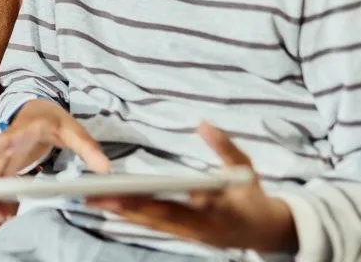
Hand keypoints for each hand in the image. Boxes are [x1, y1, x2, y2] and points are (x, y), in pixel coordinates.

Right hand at [0, 99, 109, 224]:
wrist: (38, 111)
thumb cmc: (52, 118)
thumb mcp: (72, 128)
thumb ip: (87, 147)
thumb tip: (104, 168)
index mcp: (23, 130)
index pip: (4, 139)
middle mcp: (8, 146)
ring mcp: (5, 158)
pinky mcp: (7, 168)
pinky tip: (4, 214)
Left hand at [88, 122, 297, 252]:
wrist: (266, 232)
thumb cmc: (253, 196)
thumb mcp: (246, 169)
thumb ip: (225, 148)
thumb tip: (204, 124)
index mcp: (220, 212)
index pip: (185, 207)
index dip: (155, 201)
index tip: (127, 190)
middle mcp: (203, 229)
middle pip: (160, 218)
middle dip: (128, 207)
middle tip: (96, 195)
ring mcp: (193, 236)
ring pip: (153, 225)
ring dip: (124, 213)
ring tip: (94, 199)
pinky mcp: (185, 236)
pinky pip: (155, 226)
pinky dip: (133, 216)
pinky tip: (111, 205)